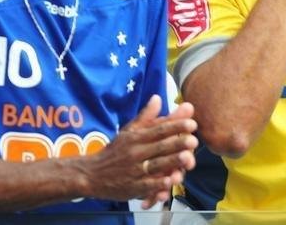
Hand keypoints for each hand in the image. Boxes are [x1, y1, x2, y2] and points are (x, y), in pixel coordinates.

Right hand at [83, 95, 197, 204]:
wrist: (91, 174)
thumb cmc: (115, 151)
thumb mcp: (128, 131)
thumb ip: (146, 116)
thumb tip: (158, 97)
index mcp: (136, 137)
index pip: (158, 130)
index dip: (175, 126)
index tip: (191, 123)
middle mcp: (135, 153)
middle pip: (159, 147)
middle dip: (177, 143)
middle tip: (194, 140)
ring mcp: (134, 171)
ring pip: (156, 166)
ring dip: (172, 162)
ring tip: (188, 158)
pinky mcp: (132, 188)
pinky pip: (147, 186)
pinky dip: (158, 184)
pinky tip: (170, 182)